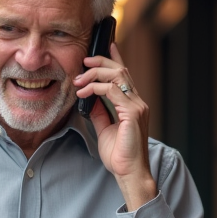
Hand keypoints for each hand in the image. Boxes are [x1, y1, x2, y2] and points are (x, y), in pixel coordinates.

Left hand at [75, 42, 157, 208]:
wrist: (129, 172)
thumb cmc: (119, 154)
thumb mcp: (104, 128)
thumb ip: (99, 112)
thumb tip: (88, 99)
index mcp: (132, 104)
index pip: (125, 75)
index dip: (115, 58)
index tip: (106, 45)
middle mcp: (137, 102)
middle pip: (121, 71)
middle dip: (101, 62)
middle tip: (83, 61)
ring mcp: (137, 106)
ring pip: (117, 76)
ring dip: (95, 74)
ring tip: (79, 79)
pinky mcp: (133, 113)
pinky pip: (112, 91)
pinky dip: (95, 89)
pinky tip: (83, 93)